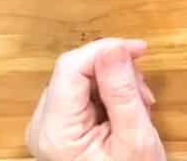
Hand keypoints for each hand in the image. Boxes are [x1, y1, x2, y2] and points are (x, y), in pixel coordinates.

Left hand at [26, 38, 165, 160]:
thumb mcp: (135, 138)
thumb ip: (122, 92)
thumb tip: (114, 48)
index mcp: (55, 131)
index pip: (71, 67)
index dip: (106, 50)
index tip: (140, 51)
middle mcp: (41, 126)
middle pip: (73, 72)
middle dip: (114, 71)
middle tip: (145, 92)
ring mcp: (46, 128)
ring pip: (78, 80)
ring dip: (113, 82)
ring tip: (140, 105)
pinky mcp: (56, 129)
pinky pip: (79, 96)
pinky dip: (106, 95)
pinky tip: (125, 111)